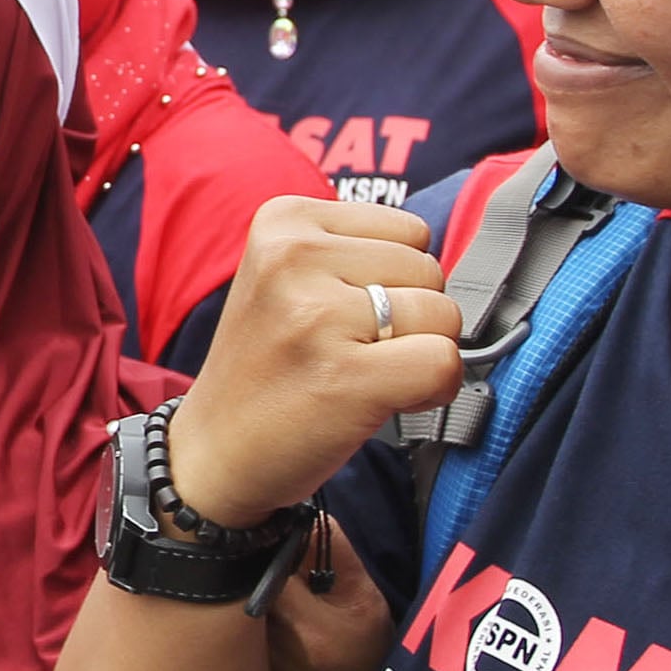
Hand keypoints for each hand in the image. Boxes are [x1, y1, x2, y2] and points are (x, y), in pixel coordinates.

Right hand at [166, 197, 463, 528]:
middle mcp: (293, 256)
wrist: (215, 450)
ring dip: (418, 352)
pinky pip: (444, 363)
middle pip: (429, 269)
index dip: (394, 279)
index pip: (409, 230)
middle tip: (348, 350)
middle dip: (408, 315)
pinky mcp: (344, 376)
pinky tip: (382, 399)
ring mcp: (316, 316)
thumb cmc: (270, 364)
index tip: (340, 315)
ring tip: (357, 372)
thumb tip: (454, 264)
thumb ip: (357, 252)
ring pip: (443, 314)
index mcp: (282, 220)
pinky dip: (432, 390)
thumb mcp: (288, 277)